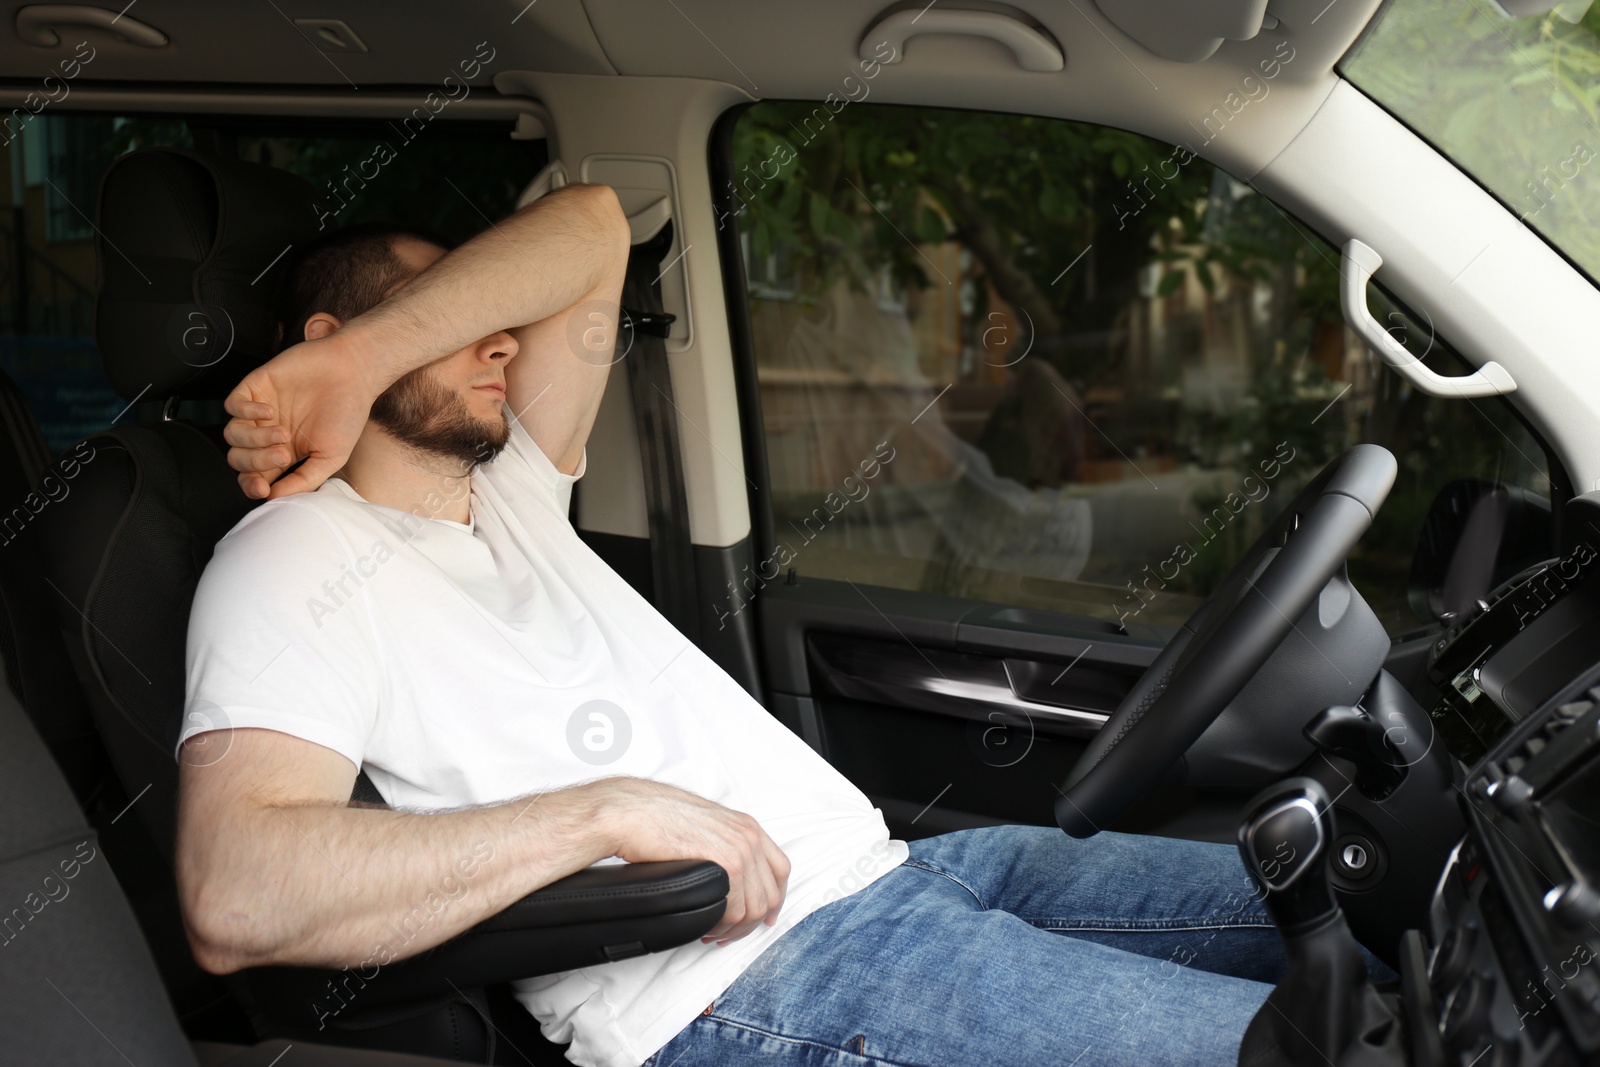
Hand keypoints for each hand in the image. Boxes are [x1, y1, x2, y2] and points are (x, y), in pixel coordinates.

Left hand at [223, 332, 379, 499]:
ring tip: (282, 432)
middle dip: (256, 462)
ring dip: (254, 439)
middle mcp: (267, 433)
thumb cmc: (347, 413)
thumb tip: (273, 499)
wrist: (354, 373)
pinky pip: (232, 405)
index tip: (264, 488)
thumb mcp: (331, 457)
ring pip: (233, 434)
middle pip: (239, 459)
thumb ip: (304, 480)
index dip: (251, 485)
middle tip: (283, 454)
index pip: (254, 476)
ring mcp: (259, 411)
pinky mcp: (256, 387)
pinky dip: (246, 412)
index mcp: (284, 453)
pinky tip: (270, 411)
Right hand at [597, 778, 790, 945]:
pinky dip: (723, 926)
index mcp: (746, 826)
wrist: (634, 812)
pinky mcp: (726, 864)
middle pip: (769, 895)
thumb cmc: (657, 818)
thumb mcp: (704, 828)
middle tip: (727, 934)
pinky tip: (707, 927)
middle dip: (750, 923)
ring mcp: (741, 849)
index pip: (780, 870)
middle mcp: (749, 836)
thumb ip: (724, 848)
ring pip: (755, 908)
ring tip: (714, 933)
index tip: (766, 918)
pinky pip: (736, 910)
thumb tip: (730, 882)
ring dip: (734, 929)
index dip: (776, 900)